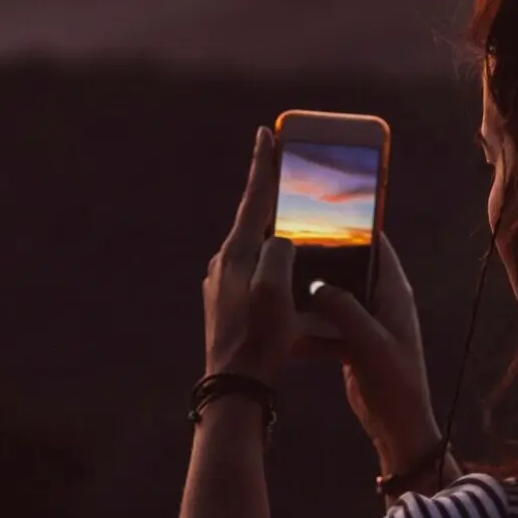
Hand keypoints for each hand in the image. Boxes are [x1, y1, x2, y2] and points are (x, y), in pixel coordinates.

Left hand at [203, 126, 298, 382]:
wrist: (235, 383)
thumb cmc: (259, 339)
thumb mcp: (275, 291)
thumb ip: (278, 253)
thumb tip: (282, 238)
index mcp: (237, 253)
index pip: (254, 198)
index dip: (262, 165)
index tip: (265, 134)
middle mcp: (225, 261)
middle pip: (255, 218)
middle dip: (273, 196)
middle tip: (287, 172)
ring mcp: (222, 281)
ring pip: (255, 245)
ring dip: (274, 231)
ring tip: (296, 223)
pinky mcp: (225, 300)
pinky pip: (253, 268)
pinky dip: (271, 259)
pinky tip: (286, 269)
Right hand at [303, 235, 442, 476]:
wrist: (398, 424)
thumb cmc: (395, 382)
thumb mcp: (370, 343)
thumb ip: (345, 310)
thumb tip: (316, 284)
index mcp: (394, 292)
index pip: (377, 244)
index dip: (355, 222)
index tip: (324, 207)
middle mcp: (381, 300)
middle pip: (351, 263)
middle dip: (325, 251)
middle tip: (290, 234)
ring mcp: (365, 320)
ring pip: (336, 290)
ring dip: (314, 283)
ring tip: (282, 265)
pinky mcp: (351, 339)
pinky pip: (328, 317)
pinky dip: (310, 312)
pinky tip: (284, 307)